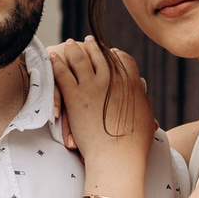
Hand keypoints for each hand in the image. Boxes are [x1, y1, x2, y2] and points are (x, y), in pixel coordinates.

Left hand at [49, 36, 156, 175]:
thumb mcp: (146, 117)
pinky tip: (52, 57)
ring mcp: (93, 86)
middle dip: (94, 46)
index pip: (123, 59)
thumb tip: (140, 88)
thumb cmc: (135, 144)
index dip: (115, 54)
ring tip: (69, 44)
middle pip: (101, 54)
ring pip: (80, 58)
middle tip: (88, 41)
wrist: (118, 156)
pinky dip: (56, 63)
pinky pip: (62, 73)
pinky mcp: (75, 96)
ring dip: (74, 49)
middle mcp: (113, 79)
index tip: (111, 52)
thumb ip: (142, 99)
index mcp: (132, 83)